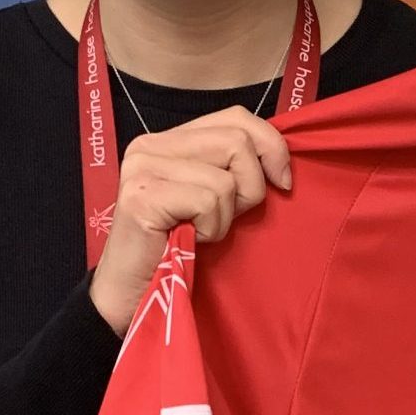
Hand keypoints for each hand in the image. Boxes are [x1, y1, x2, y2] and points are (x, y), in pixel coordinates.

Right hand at [88, 106, 293, 335]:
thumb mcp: (214, 199)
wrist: (133, 296)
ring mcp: (143, 168)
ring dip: (226, 217)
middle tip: (232, 218)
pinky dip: (211, 228)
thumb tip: (278, 156)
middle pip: (236, 142)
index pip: (235, 117)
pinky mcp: (142, 196)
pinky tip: (189, 239)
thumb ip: (233, 168)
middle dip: (250, 187)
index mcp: (169, 139)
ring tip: (201, 232)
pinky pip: (208, 201)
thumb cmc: (178, 250)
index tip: (282, 182)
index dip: (270, 145)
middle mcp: (150, 145)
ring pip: (225, 178)